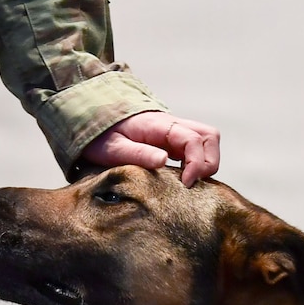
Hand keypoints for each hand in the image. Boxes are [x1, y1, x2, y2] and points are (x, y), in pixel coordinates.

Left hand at [83, 111, 220, 185]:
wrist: (93, 120)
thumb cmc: (101, 136)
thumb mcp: (113, 148)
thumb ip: (138, 153)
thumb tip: (163, 160)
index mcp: (159, 125)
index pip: (193, 139)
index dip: (196, 163)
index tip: (186, 184)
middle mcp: (172, 125)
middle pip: (210, 136)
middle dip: (209, 161)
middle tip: (191, 183)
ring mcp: (175, 131)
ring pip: (207, 140)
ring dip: (206, 161)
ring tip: (189, 181)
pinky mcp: (173, 140)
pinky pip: (197, 147)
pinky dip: (198, 162)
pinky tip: (182, 177)